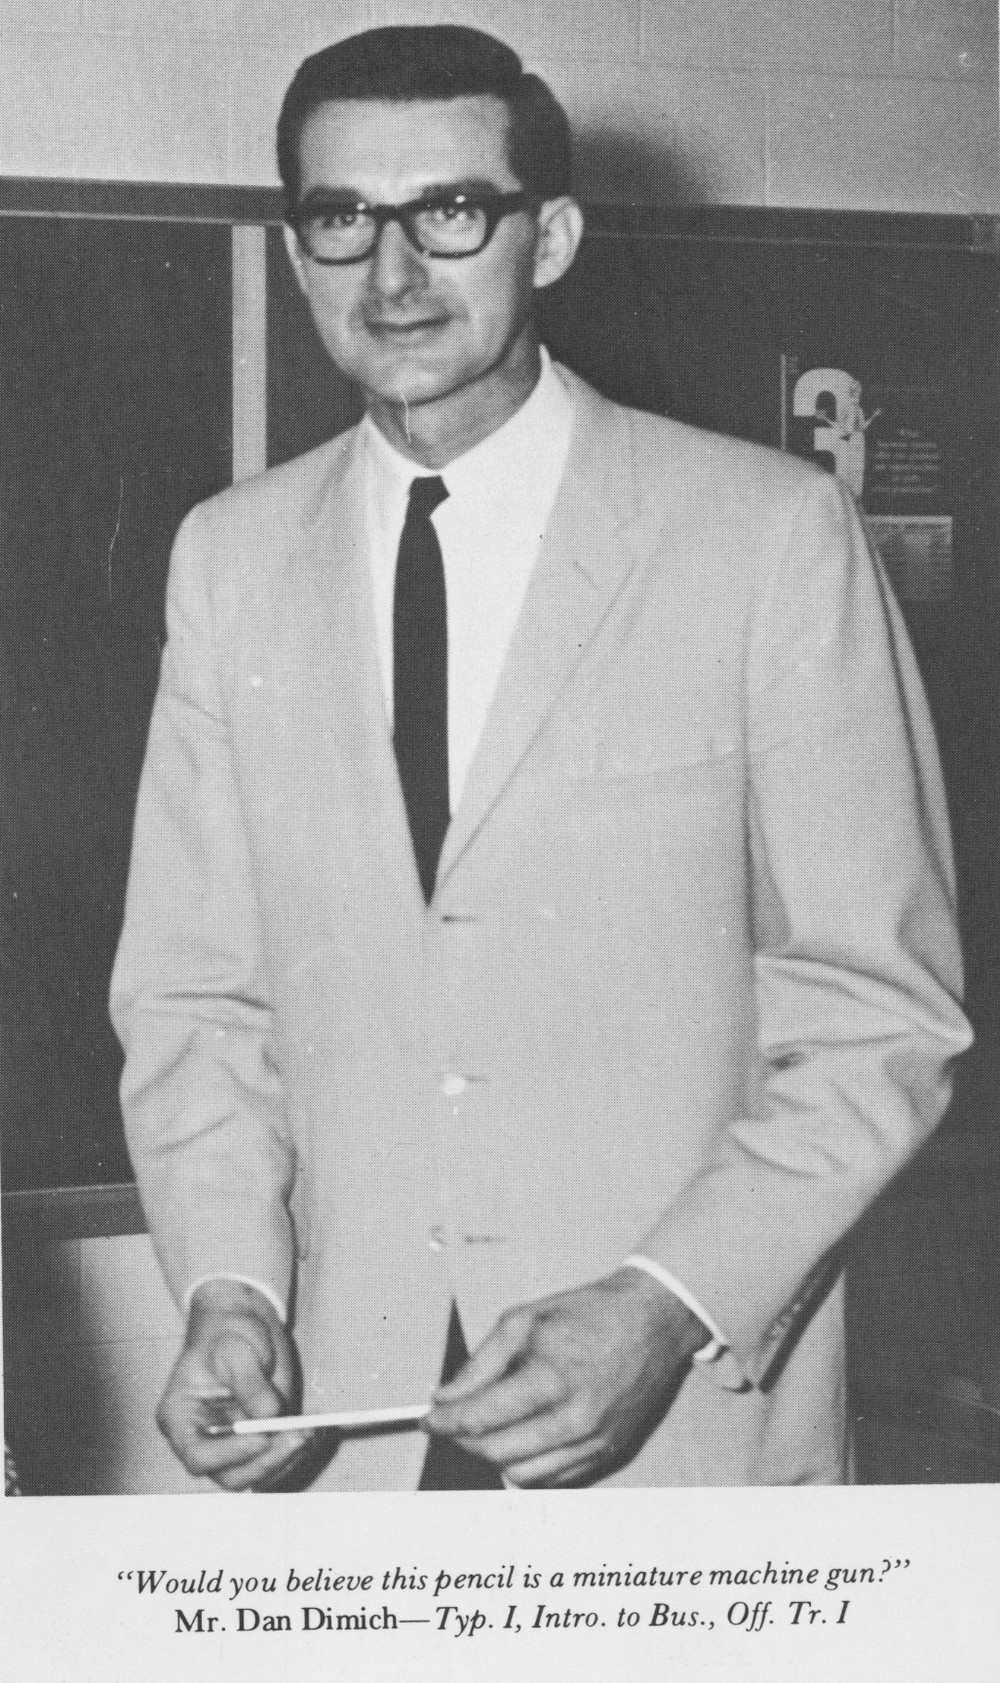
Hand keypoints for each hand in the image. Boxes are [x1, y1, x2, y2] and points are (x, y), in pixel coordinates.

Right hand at [157, 1279, 307, 1490]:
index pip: (198, 1456)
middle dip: (265, 1462)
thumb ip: (250, 1382)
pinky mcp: (257, 1440)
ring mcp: (231, 1444)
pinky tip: (310, 1429)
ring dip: (285, 1458)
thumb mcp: (235, 1349)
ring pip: (256, 1473)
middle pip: (230, 1475)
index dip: (229, 1455)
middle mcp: (203, 1440)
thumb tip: (269, 1415)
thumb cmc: (226, 1333)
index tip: (261, 1437)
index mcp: (180, 1419)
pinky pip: (274, 1459)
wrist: (241, 1324)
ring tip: (309, 1430)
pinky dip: (293, 1450)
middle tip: (296, 1437)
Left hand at [424, 1268, 709, 1487]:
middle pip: (495, 1452)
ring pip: (521, 1475)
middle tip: (454, 1418)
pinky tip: (522, 1437)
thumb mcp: (525, 1320)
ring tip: (490, 1425)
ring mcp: (594, 1442)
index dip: (444, 1422)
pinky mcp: (608, 1453)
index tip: (428, 1419)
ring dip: (494, 1454)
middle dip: (464, 1438)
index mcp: (552, 1380)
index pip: (480, 1419)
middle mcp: (575, 1420)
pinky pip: (552, 1479)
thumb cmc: (589, 1314)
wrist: (653, 1321)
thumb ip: (480, 1363)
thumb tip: (445, 1397)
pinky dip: (527, 1465)